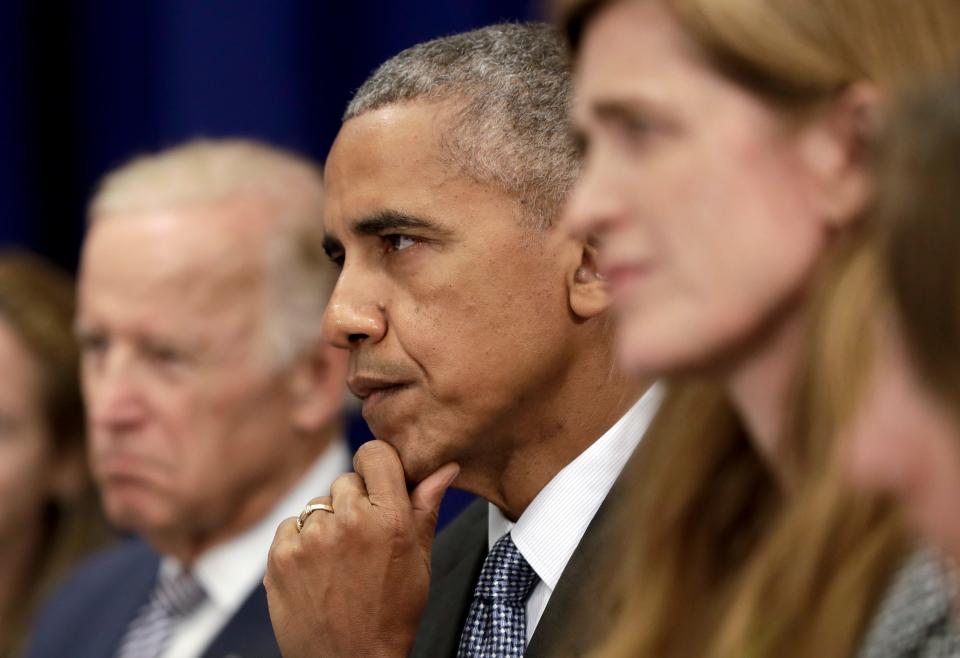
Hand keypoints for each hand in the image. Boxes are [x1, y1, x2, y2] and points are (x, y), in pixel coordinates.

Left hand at [265, 440, 459, 657]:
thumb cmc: (391, 616)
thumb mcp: (420, 562)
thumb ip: (426, 507)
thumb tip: (444, 468)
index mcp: (389, 518)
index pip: (374, 454)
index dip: (377, 467)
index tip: (379, 484)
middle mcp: (349, 521)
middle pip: (347, 480)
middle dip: (355, 502)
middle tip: (364, 541)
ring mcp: (311, 538)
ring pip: (319, 504)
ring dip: (328, 523)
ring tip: (340, 562)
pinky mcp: (281, 555)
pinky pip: (292, 525)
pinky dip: (302, 542)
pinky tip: (318, 570)